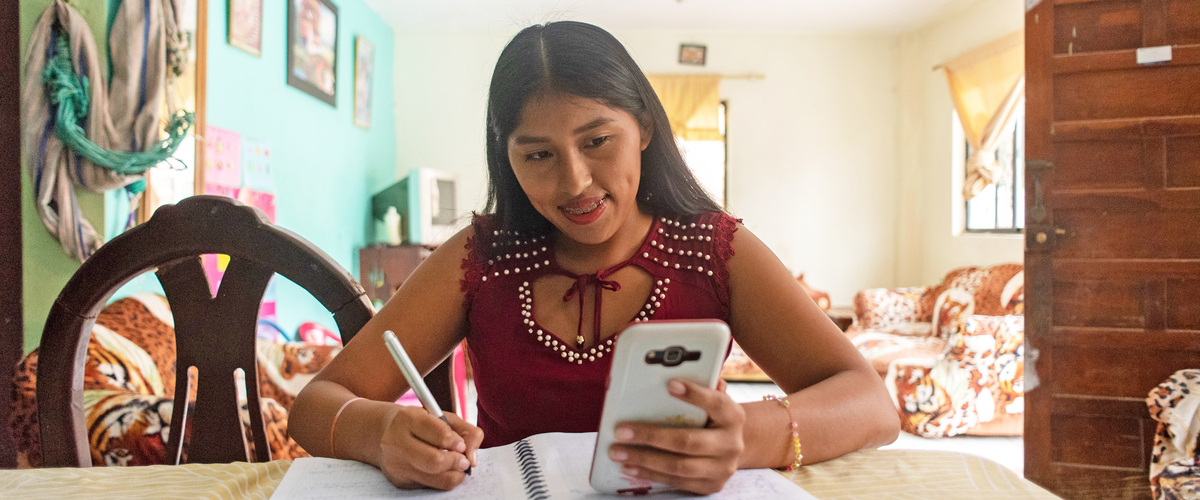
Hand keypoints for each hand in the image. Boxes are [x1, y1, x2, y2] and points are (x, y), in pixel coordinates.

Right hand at [376, 406, 483, 489]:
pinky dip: (442, 479)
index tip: (461, 444)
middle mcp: (396, 442)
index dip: (457, 442)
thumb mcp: (444, 418)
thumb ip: (467, 432)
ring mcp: (396, 464)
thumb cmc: (422, 424)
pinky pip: (430, 487)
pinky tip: (441, 470)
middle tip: (463, 460)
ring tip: (455, 465)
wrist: (386, 433)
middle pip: (435, 461)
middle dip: (456, 462)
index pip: (440, 434)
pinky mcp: (399, 481)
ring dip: (454, 473)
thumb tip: (472, 459)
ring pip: (436, 479)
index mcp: (407, 418)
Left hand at [607, 379, 745, 494]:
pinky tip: (631, 467)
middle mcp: (731, 443)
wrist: (732, 449)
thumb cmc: (712, 419)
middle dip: (650, 436)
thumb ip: (699, 388)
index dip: (694, 394)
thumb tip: (668, 378)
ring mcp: (722, 468)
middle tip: (621, 430)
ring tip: (618, 452)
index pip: (716, 403)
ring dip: (644, 460)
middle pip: (688, 441)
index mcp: (733, 416)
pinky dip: (651, 475)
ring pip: (679, 466)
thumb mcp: (712, 401)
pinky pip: (677, 482)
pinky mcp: (710, 486)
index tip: (669, 384)